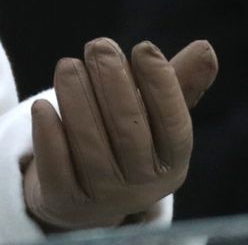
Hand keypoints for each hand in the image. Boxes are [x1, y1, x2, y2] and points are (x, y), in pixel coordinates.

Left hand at [23, 38, 218, 230]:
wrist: (87, 196)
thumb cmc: (127, 139)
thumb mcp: (153, 115)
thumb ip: (176, 83)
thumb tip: (205, 48)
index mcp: (172, 161)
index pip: (173, 124)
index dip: (161, 85)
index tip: (144, 47)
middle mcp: (142, 185)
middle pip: (129, 132)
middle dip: (113, 83)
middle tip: (98, 46)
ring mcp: (104, 197)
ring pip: (90, 147)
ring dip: (77, 100)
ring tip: (67, 65)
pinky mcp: (66, 201)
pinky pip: (57, 168)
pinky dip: (49, 136)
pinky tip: (42, 107)